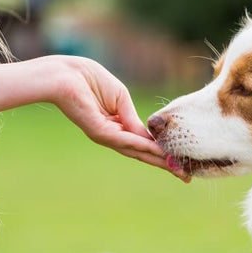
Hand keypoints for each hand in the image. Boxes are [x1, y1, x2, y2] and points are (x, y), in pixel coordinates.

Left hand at [52, 56, 189, 181]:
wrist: (66, 75)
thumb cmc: (90, 80)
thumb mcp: (121, 99)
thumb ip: (133, 118)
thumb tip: (149, 137)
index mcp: (117, 126)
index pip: (143, 144)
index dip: (162, 152)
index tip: (181, 162)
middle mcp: (112, 135)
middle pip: (142, 154)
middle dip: (164, 164)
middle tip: (185, 177)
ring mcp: (105, 136)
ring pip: (136, 151)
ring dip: (158, 160)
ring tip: (177, 169)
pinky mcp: (99, 132)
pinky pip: (125, 141)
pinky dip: (142, 146)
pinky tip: (157, 151)